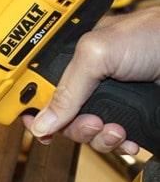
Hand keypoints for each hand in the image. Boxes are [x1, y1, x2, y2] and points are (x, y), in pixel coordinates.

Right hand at [23, 7, 159, 153]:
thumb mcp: (98, 54)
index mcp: (76, 61)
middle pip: (62, 119)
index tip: (34, 125)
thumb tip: (42, 121)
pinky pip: (112, 143)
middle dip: (73, 127)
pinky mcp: (131, 120)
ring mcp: (112, 103)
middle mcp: (92, 84)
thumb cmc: (155, 36)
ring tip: (116, 129)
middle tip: (90, 121)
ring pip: (86, 134)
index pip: (43, 89)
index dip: (34, 108)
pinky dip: (119, 145)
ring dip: (98, 138)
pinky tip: (129, 137)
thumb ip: (66, 87)